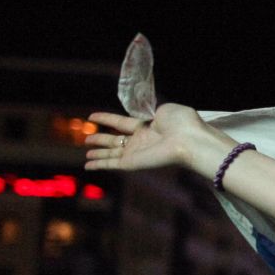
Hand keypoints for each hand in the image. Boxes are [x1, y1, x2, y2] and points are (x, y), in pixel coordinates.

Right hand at [86, 103, 227, 176]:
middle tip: (87, 138)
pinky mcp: (132, 163)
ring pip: (112, 154)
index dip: (107, 119)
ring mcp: (136, 153)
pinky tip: (87, 165)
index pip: (122, 122)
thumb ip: (153, 112)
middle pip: (116, 140)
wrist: (189, 140)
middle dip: (101, 139)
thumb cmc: (182, 123)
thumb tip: (148, 116)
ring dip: (98, 153)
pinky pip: (112, 164)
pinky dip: (99, 165)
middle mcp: (141, 141)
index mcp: (149, 126)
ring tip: (86, 152)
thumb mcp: (166, 109)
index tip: (92, 116)